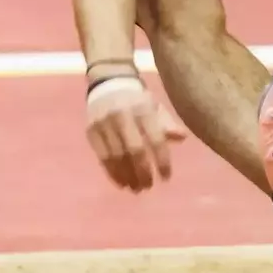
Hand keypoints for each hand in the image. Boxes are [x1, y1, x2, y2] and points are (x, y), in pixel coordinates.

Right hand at [84, 72, 188, 191]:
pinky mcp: (91, 131)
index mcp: (143, 109)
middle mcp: (122, 116)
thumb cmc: (137, 100)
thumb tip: (182, 138)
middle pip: (134, 151)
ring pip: (116, 157)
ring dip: (127, 176)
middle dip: (143, 172)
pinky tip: (121, 182)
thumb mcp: (155, 106)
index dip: (162, 160)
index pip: (155, 139)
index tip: (166, 177)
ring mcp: (104, 124)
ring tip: (136, 188)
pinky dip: (112, 173)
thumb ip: (167, 123)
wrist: (108, 83)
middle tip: (149, 186)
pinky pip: (102, 157)